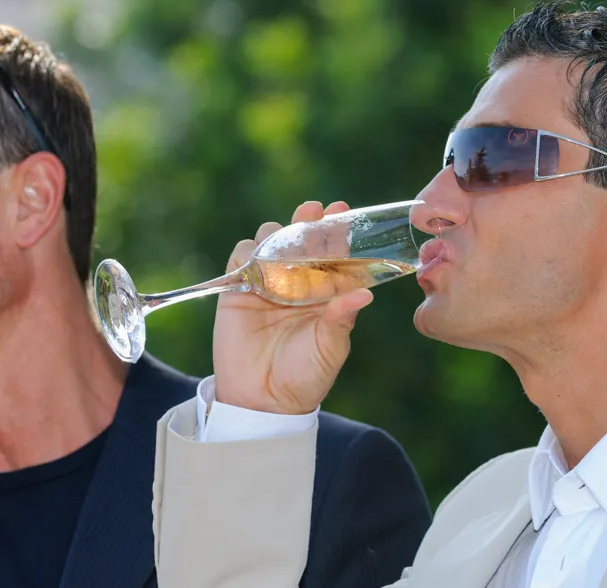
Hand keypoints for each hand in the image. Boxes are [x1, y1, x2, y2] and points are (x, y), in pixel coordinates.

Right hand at [212, 201, 373, 413]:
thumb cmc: (306, 376)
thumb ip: (342, 319)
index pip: (332, 252)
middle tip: (313, 209)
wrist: (264, 402)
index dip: (336, 230)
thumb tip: (365, 294)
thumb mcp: (331, 347)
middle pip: (300, 239)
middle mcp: (297, 282)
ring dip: (276, 232)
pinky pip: (239, 260)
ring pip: (268, 242)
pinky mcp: (237, 293)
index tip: (341, 210)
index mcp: (325, 291)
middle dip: (306, 220)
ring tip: (286, 233)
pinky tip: (257, 254)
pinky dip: (246, 252)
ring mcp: (266, 284)